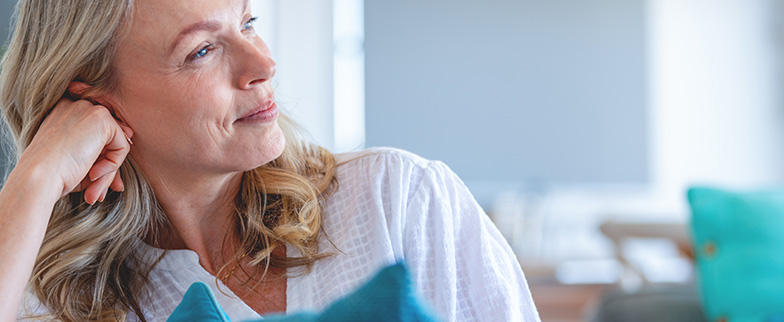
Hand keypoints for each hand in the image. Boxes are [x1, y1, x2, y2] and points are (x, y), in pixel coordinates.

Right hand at [19, 82, 132, 203]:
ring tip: (93, 190)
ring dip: (108, 172)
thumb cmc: (54, 174)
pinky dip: (112, 166)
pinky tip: (92, 175)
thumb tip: (129, 138)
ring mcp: (89, 109)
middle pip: (107, 139)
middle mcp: (76, 105)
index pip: (95, 135)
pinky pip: (122, 147)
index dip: (99, 159)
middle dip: (106, 167)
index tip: (93, 179)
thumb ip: (102, 149)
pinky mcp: (102, 118)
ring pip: (115, 144)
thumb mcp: (79, 160)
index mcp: (64, 113)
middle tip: (97, 192)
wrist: (38, 177)